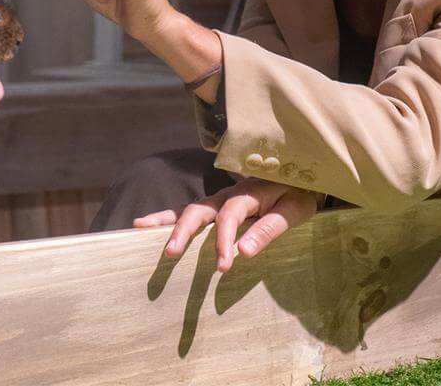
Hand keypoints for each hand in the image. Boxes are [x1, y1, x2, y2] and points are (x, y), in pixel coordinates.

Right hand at [134, 177, 320, 271]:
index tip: (222, 266)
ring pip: (187, 209)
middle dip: (183, 232)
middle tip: (170, 254)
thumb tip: (244, 251)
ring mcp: (218, 200)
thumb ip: (269, 229)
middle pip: (199, 210)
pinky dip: (168, 219)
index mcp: (248, 194)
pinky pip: (189, 212)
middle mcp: (227, 194)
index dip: (223, 240)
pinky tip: (147, 226)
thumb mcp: (294, 210)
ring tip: (139, 229)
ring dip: (165, 221)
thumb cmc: (299, 193)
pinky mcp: (216, 207)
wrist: (301, 174)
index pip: (230, 217)